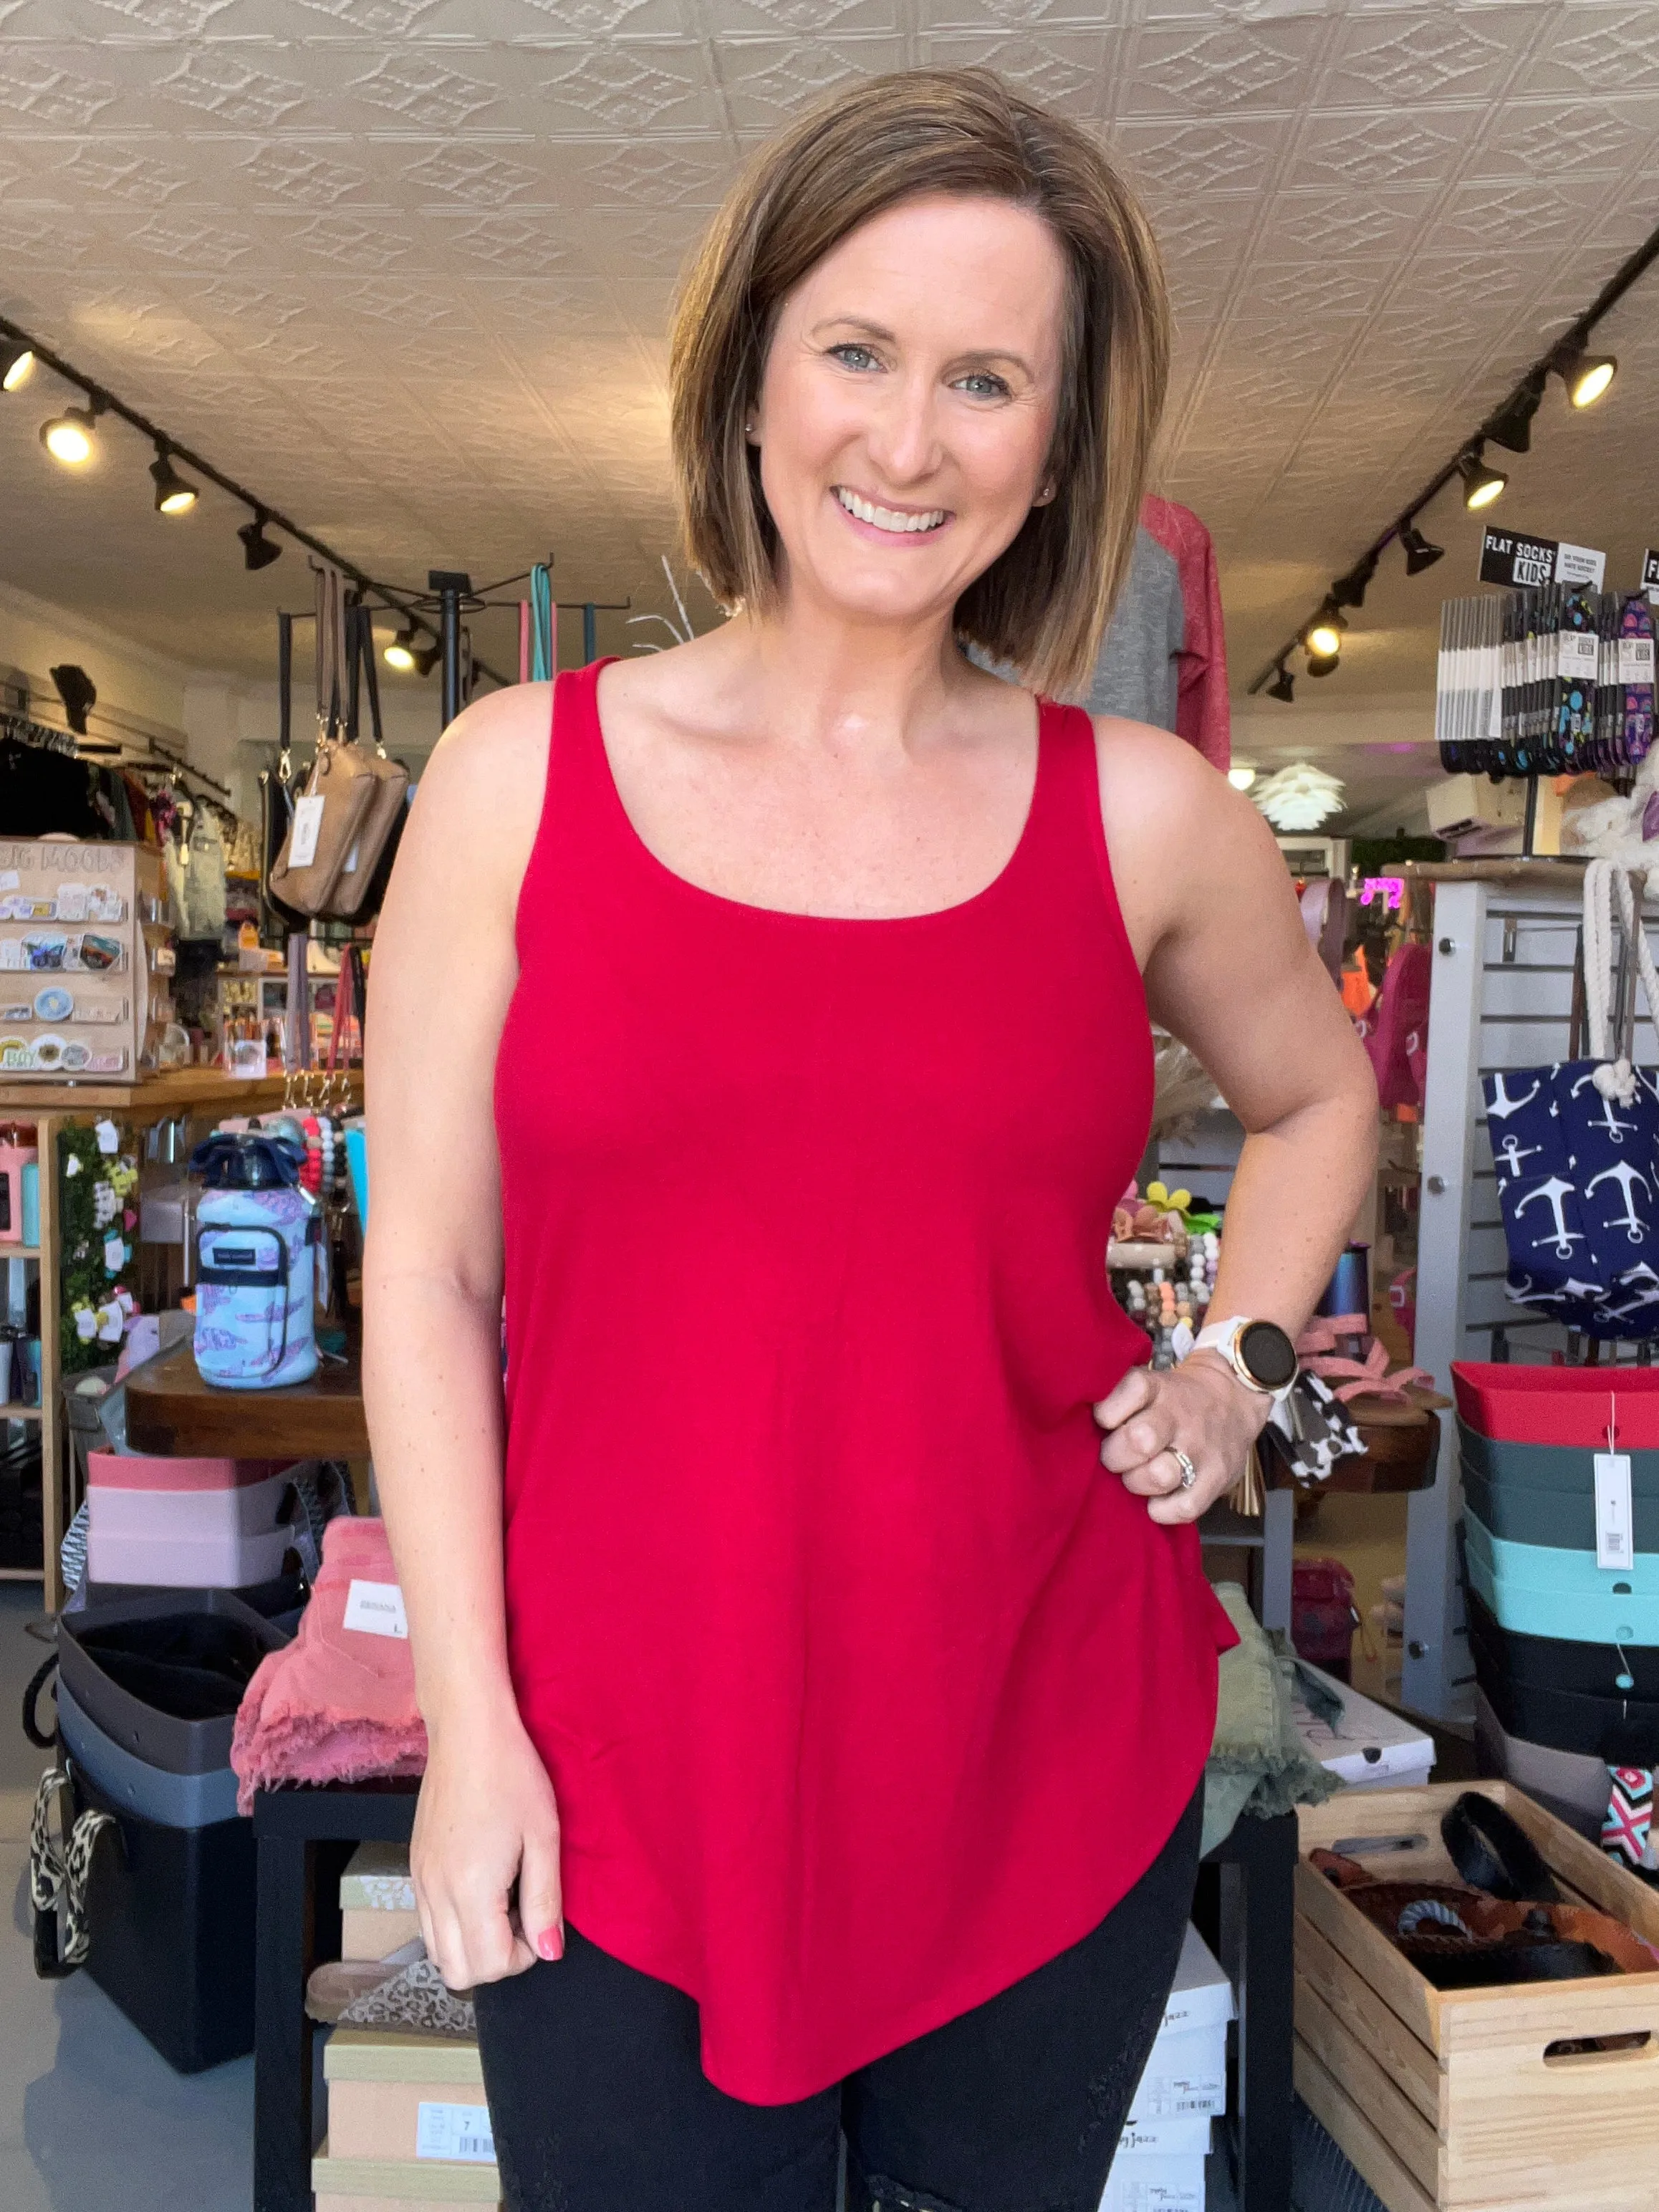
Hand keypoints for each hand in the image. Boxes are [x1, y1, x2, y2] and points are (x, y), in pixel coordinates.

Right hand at [411, 1704, 562, 1988]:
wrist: (468, 1731)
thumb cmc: (513, 1774)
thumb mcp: (543, 1836)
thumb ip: (545, 1900)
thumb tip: (549, 1952)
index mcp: (471, 1888)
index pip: (492, 1965)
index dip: (525, 1955)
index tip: (541, 1919)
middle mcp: (437, 1893)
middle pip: (459, 1972)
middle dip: (497, 1960)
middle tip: (523, 1917)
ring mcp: (420, 1882)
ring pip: (438, 1954)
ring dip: (473, 1947)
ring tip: (503, 1902)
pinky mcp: (414, 1868)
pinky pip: (428, 1924)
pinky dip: (454, 1928)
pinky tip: (481, 1888)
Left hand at [1093, 1353, 1273, 1525]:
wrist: (1235, 1398)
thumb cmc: (1176, 1400)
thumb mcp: (1153, 1384)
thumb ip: (1119, 1397)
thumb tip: (1071, 1419)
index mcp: (1160, 1389)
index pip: (1132, 1389)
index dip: (1108, 1410)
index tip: (1103, 1420)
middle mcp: (1180, 1417)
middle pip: (1139, 1439)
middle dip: (1115, 1455)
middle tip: (1115, 1458)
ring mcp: (1201, 1450)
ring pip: (1159, 1476)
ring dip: (1137, 1482)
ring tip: (1137, 1477)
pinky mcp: (1217, 1480)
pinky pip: (1184, 1508)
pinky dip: (1162, 1511)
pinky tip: (1157, 1501)